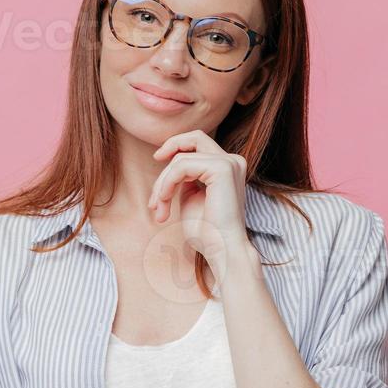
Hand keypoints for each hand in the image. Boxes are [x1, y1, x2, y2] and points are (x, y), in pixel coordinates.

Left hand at [147, 129, 256, 274]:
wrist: (220, 250)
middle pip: (194, 138)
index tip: (157, 160)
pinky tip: (164, 202)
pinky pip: (181, 166)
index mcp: (228, 166)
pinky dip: (166, 184)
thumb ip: (186, 178)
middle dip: (169, 150)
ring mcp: (229, 163)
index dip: (175, 148)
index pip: (198, 144)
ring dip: (162, 183)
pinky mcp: (222, 169)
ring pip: (181, 158)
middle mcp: (233, 161)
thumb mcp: (192, 197)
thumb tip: (171, 164)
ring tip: (158, 208)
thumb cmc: (206, 231)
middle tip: (155, 179)